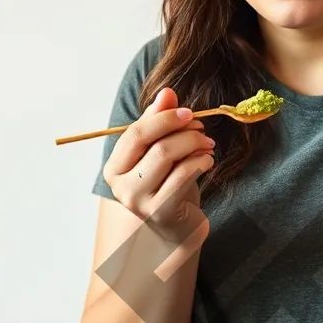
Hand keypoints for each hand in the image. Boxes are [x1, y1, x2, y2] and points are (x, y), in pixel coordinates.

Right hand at [103, 87, 214, 241]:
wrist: (178, 229)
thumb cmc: (168, 188)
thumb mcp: (161, 154)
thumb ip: (159, 124)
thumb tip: (167, 92)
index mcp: (115, 167)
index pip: (135, 133)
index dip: (163, 118)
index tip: (188, 112)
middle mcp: (120, 186)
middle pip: (152, 143)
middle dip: (182, 130)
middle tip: (202, 128)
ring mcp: (138, 202)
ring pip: (168, 156)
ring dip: (194, 144)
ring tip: (208, 144)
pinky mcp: (160, 212)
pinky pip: (182, 175)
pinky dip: (200, 161)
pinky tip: (208, 160)